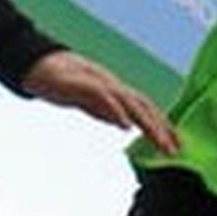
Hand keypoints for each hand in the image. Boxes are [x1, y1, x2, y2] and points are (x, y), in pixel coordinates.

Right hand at [22, 51, 179, 152]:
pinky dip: (117, 111)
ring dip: (148, 123)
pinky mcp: (85, 85)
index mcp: (117, 92)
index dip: (163, 125)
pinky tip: (126, 125)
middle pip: (145, 106)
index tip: (177, 144)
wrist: (39, 65)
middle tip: (174, 150)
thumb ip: (109, 113)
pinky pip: (105, 98)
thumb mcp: (92, 103)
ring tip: (160, 141)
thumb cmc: (67, 84)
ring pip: (132, 103)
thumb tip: (125, 124)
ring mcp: (102, 85)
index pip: (147, 108)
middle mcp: (115, 87)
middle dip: (162, 129)